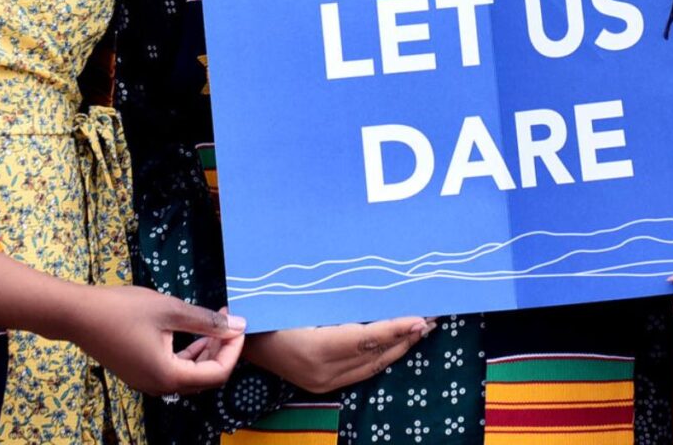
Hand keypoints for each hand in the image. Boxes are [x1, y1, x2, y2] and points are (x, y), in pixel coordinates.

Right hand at [68, 286, 245, 395]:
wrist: (78, 315)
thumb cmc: (124, 309)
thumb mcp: (171, 310)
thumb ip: (206, 321)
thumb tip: (239, 326)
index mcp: (168, 376)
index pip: (217, 373)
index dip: (233, 350)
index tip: (239, 323)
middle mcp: (159, 387)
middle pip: (205, 378)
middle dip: (222, 350)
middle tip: (227, 320)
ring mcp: (147, 382)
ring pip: (189, 375)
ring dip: (206, 353)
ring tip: (213, 324)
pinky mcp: (138, 373)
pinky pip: (173, 371)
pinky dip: (188, 355)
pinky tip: (192, 334)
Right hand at [242, 317, 433, 392]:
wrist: (242, 341)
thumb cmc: (269, 310)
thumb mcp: (300, 298)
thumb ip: (335, 300)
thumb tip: (374, 287)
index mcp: (316, 348)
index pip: (367, 339)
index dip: (395, 329)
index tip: (419, 318)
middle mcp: (323, 371)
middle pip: (375, 355)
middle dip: (405, 339)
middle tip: (430, 320)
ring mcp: (323, 382)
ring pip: (371, 365)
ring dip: (398, 348)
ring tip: (420, 331)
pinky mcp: (323, 385)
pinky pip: (361, 370)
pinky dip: (381, 356)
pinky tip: (395, 344)